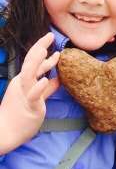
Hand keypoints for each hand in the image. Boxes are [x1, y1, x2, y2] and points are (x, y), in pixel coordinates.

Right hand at [0, 32, 59, 153]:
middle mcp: (23, 84)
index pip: (34, 64)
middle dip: (40, 48)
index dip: (42, 52)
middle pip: (30, 63)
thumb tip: (57, 79)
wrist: (5, 133)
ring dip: (37, 62)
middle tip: (50, 35)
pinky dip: (39, 87)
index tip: (51, 42)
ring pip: (29, 75)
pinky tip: (46, 79)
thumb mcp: (36, 99)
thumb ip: (47, 90)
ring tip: (46, 50)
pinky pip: (33, 95)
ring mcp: (24, 94)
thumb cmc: (20, 115)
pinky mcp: (29, 106)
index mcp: (24, 82)